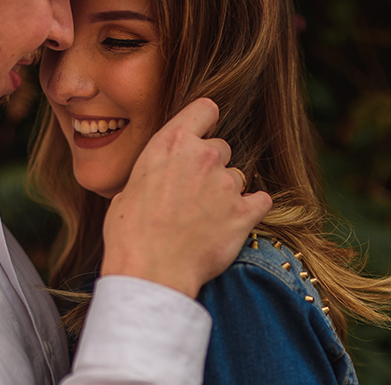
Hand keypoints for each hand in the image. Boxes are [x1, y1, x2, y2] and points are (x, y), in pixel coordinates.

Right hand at [101, 98, 272, 296]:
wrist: (151, 270)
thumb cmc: (130, 234)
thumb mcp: (129, 188)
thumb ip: (155, 171)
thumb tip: (159, 178)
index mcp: (171, 143)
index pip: (205, 109)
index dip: (206, 122)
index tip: (203, 136)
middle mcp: (203, 156)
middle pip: (222, 148)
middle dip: (212, 167)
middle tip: (195, 195)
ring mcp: (226, 184)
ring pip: (238, 178)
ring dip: (227, 193)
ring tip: (206, 219)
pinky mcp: (244, 213)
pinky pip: (261, 201)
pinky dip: (252, 210)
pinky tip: (235, 223)